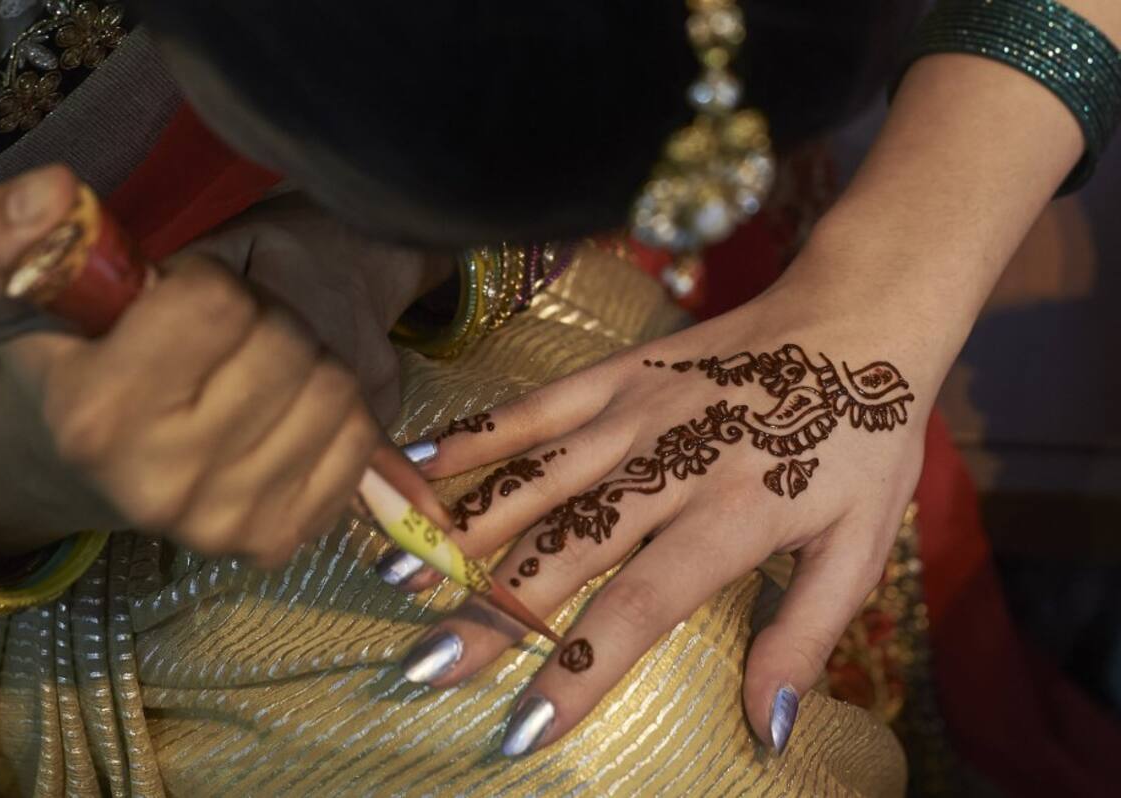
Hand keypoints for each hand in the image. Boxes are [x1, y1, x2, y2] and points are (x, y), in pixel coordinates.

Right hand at [0, 165, 444, 567]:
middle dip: (262, 316)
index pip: (217, 302)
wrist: (91, 471)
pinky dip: (335, 409)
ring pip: (333, 386)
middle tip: (226, 334)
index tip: (176, 300)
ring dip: (304, 360)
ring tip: (252, 371)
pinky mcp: (281, 538)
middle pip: (284, 342)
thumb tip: (54, 192)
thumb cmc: (70, 363)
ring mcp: (227, 522)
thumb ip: (11, 232)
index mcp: (94, 416)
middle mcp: (162, 482)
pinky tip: (282, 412)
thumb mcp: (18, 288)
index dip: (204, 281)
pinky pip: (359, 436)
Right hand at [393, 278, 930, 755]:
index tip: (525, 726)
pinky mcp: (619, 373)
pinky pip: (536, 407)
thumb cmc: (863, 440)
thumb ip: (805, 636)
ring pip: (535, 480)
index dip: (580, 668)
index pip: (641, 605)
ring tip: (399, 576)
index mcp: (734, 515)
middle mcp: (671, 464)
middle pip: (565, 549)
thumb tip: (768, 730)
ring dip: (463, 530)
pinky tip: (416, 461)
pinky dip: (476, 436)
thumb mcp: (862, 547)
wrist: (857, 318)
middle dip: (491, 615)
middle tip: (427, 666)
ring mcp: (635, 412)